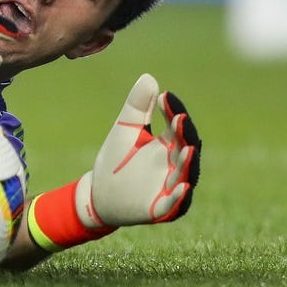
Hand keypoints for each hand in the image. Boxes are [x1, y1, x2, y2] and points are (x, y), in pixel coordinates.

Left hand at [74, 73, 201, 227]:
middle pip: (188, 148)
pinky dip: (180, 197)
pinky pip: (174, 204)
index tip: (165, 97)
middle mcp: (173, 165)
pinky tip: (182, 186)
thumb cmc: (115, 160)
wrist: (98, 194)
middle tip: (180, 119)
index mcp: (167, 145)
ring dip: (188, 163)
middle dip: (186, 135)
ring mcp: (169, 187)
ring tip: (188, 148)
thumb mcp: (124, 130)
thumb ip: (136, 107)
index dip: (174, 111)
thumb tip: (149, 77)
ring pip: (185, 174)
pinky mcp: (159, 208)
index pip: (178, 126)